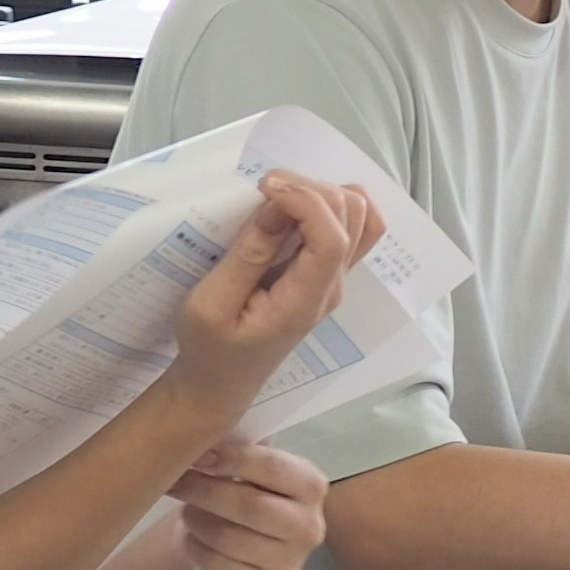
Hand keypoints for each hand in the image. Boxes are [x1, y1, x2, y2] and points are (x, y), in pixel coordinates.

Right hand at [152, 174, 379, 434]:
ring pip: (360, 219)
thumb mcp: (212, 302)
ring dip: (324, 193)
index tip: (265, 186)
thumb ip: (250, 253)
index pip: (332, 239)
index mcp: (304, 301)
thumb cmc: (209, 349)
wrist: (220, 383)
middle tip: (264, 187)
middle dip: (312, 189)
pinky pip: (350, 230)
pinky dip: (330, 205)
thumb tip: (279, 205)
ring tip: (278, 194)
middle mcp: (331, 287)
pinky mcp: (325, 275)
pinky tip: (295, 204)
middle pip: (352, 219)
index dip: (306, 201)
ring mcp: (334, 281)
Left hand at [170, 439, 327, 569]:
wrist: (244, 537)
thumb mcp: (250, 466)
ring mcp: (290, 562)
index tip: (197, 455)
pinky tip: (192, 538)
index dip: (231, 459)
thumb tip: (202, 441)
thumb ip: (236, 451)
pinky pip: (220, 567)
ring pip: (229, 538)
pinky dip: (197, 549)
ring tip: (186, 510)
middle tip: (176, 482)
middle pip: (249, 506)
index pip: (272, 467)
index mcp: (311, 486)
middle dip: (204, 491)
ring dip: (196, 521)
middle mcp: (310, 526)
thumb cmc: (246, 490)